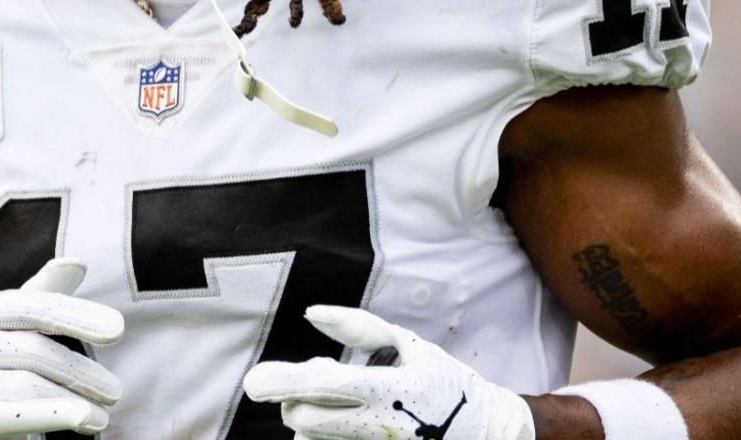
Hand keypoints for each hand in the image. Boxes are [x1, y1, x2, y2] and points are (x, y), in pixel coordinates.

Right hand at [0, 258, 123, 439]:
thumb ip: (34, 299)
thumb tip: (77, 263)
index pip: (30, 307)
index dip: (75, 316)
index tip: (116, 329)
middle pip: (30, 350)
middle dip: (78, 370)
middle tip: (115, 391)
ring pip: (21, 386)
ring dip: (69, 400)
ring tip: (102, 415)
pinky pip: (3, 416)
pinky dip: (47, 415)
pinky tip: (79, 418)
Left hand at [243, 305, 534, 439]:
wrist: (486, 431)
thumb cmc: (442, 379)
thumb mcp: (408, 344)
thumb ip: (359, 326)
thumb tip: (310, 313)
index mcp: (389, 389)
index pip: (326, 387)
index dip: (286, 384)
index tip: (254, 382)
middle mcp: (380, 426)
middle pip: (308, 420)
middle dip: (292, 403)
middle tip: (303, 388)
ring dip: (309, 421)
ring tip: (332, 405)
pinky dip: (324, 436)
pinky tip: (338, 422)